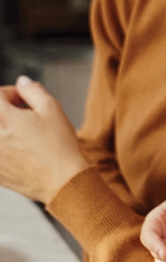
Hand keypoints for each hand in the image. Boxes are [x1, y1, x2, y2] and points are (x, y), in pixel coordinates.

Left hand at [0, 76, 88, 202]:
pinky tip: (23, 152)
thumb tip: (22, 82)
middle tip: (26, 116)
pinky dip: (7, 148)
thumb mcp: (53, 109)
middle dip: (7, 110)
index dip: (12, 93)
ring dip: (6, 128)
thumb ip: (33, 91)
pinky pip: (0, 152)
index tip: (25, 99)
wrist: (62, 181)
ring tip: (25, 135)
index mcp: (5, 118)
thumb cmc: (59, 146)